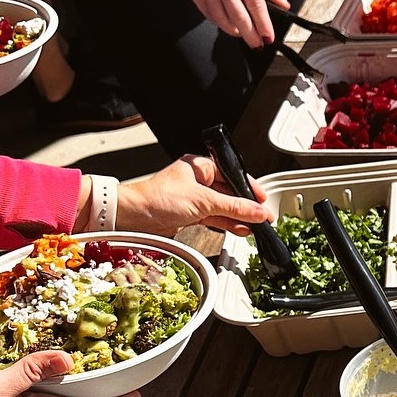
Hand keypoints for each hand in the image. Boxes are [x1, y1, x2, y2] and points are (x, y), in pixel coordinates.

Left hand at [117, 155, 272, 236]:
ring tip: (254, 226)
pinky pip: (215, 218)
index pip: (232, 175)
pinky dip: (227, 224)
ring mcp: (194, 198)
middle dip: (246, 206)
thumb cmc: (158, 199)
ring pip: (223, 207)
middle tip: (263, 217)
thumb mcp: (203, 201)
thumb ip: (234, 207)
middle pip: (229, 193)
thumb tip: (257, 211)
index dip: (249, 188)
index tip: (263, 200)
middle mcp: (197, 181)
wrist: (133, 217)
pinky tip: (240, 230)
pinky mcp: (190, 214)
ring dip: (238, 217)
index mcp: (200, 167)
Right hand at [172, 0, 285, 46]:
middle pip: (239, 16)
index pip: (256, 4)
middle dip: (251, 35)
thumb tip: (283, 3)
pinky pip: (208, 14)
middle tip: (257, 44)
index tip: (268, 37)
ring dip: (234, 31)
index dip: (263, 24)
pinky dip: (219, 22)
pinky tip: (225, 23)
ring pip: (222, 19)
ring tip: (242, 33)